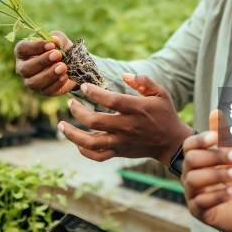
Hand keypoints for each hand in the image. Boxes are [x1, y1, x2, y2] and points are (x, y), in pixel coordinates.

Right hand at [14, 30, 75, 95]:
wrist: (72, 65)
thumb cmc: (59, 49)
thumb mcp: (60, 40)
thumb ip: (57, 38)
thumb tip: (55, 40)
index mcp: (23, 52)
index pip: (22, 49)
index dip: (35, 47)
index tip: (51, 45)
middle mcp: (23, 68)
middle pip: (25, 68)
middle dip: (42, 62)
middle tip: (58, 55)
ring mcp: (31, 81)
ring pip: (33, 83)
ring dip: (49, 75)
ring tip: (63, 67)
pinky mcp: (43, 91)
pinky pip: (46, 91)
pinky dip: (57, 84)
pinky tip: (65, 76)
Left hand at [59, 74, 192, 164]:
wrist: (171, 143)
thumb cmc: (165, 114)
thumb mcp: (161, 93)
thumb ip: (144, 81)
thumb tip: (124, 75)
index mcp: (136, 109)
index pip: (111, 101)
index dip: (94, 93)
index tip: (83, 86)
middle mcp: (127, 126)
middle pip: (95, 121)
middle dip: (77, 111)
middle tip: (70, 103)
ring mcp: (121, 142)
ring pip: (91, 142)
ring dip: (73, 134)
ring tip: (61, 125)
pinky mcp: (119, 152)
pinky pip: (97, 156)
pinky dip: (84, 151)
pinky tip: (76, 143)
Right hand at [181, 111, 231, 231]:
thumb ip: (224, 137)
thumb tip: (216, 112)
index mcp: (195, 158)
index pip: (189, 145)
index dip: (201, 140)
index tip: (216, 137)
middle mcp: (188, 173)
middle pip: (192, 160)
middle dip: (216, 157)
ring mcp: (190, 192)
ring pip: (194, 180)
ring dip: (218, 175)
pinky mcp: (197, 210)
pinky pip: (202, 202)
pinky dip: (218, 195)